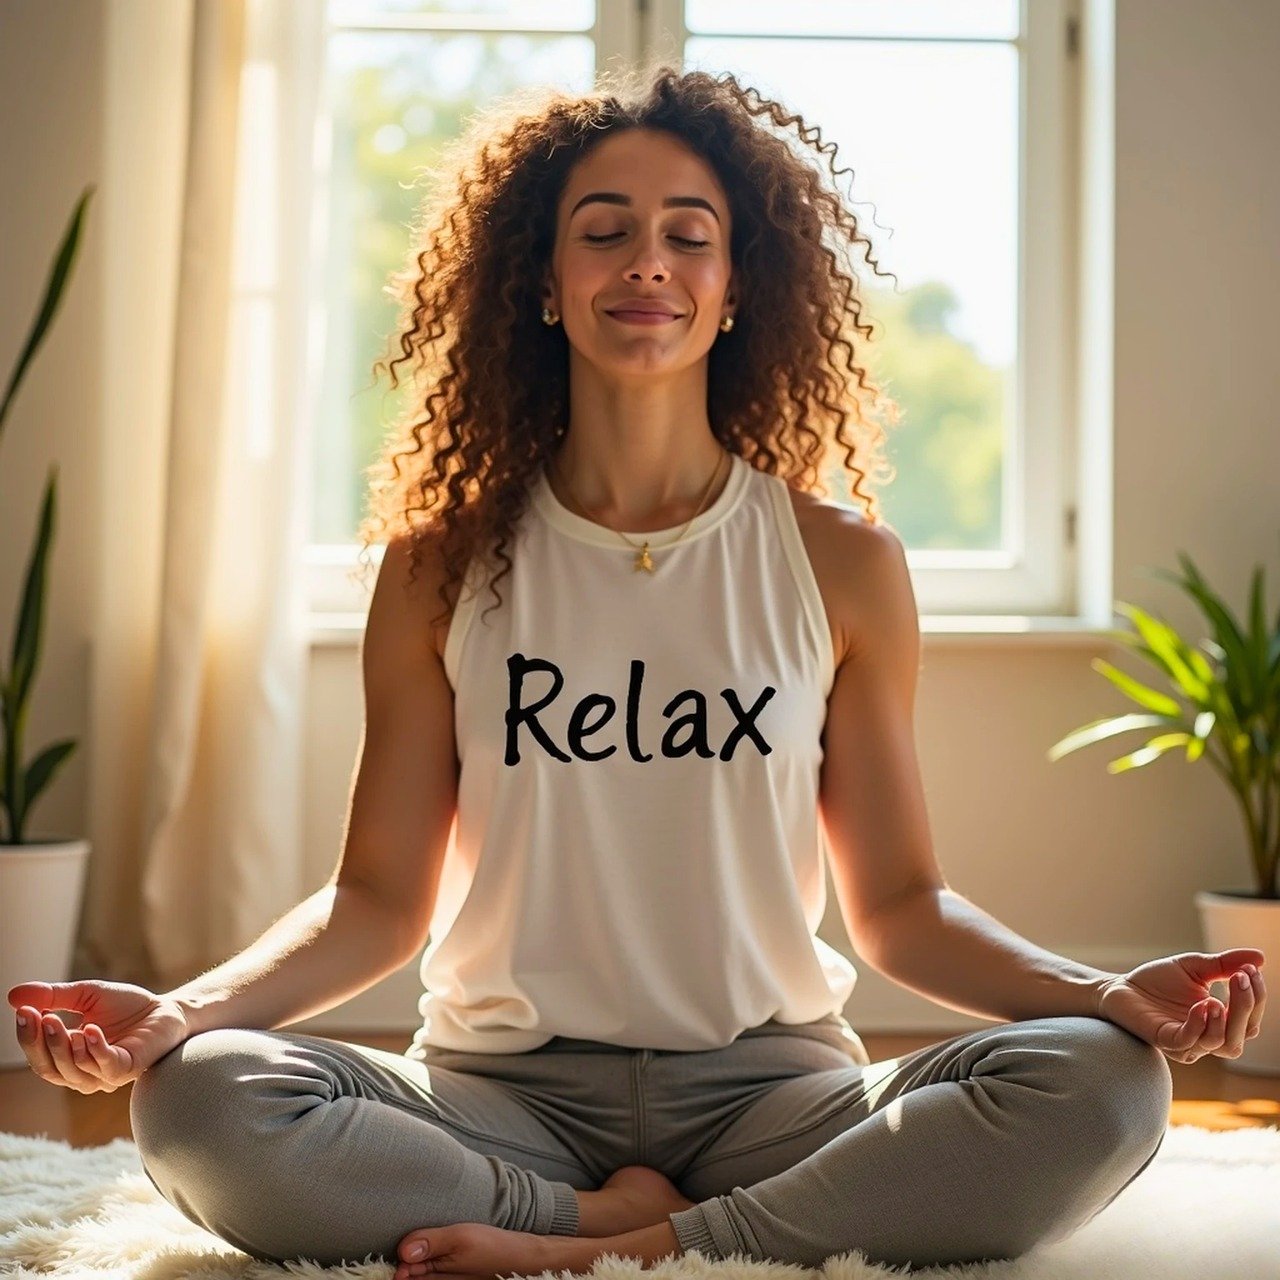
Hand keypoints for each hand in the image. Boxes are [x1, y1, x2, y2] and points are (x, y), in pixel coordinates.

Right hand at [7, 979, 191, 1092]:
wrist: (167, 1009)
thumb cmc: (126, 1006)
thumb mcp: (85, 996)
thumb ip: (53, 997)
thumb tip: (14, 996)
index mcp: (70, 1058)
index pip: (40, 1056)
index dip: (29, 1037)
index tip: (23, 1011)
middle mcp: (84, 1073)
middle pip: (50, 1068)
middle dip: (40, 1043)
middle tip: (36, 1016)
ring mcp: (105, 1075)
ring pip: (73, 1070)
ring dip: (63, 1045)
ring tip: (58, 1020)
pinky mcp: (128, 1069)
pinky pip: (105, 1065)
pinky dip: (94, 1048)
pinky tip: (89, 1029)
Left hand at [1096, 949, 1265, 1063]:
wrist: (1120, 987)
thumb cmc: (1158, 981)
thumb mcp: (1194, 967)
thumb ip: (1224, 964)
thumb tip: (1260, 958)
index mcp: (1219, 1022)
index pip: (1249, 1020)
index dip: (1256, 998)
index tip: (1251, 970)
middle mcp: (1207, 1037)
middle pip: (1241, 1035)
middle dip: (1247, 1007)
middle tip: (1241, 977)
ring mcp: (1187, 1042)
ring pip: (1221, 1045)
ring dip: (1225, 1021)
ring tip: (1217, 997)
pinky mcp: (1164, 1040)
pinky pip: (1188, 1042)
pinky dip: (1198, 1026)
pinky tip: (1201, 1006)